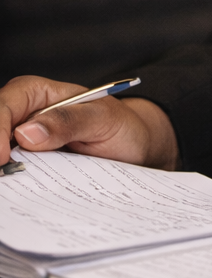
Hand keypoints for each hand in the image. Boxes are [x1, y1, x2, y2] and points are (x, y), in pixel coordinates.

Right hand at [0, 76, 179, 169]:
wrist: (132, 146)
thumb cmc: (121, 126)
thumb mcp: (103, 120)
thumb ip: (69, 121)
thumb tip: (27, 133)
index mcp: (38, 92)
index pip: (4, 105)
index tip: (2, 157)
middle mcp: (24, 113)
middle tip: (3, 174)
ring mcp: (22, 138)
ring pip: (0, 148)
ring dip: (2, 166)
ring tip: (7, 180)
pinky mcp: (26, 159)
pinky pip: (9, 167)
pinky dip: (8, 175)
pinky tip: (12, 185)